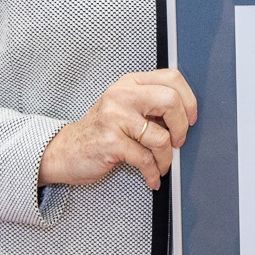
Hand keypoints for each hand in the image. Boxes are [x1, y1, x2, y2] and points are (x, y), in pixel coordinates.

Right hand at [39, 69, 199, 193]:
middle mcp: (121, 95)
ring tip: (161, 165)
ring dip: (167, 158)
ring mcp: (115, 118)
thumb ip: (150, 106)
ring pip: (161, 137)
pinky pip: (146, 160)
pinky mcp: (111, 142)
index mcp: (129, 83)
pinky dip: (153, 173)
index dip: (189, 100)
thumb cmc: (100, 131)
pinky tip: (151, 177)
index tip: (189, 119)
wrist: (65, 151)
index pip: (172, 78)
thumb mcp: (124, 108)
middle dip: (182, 128)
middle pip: (171, 101)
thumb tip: (185, 117)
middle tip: (177, 142)